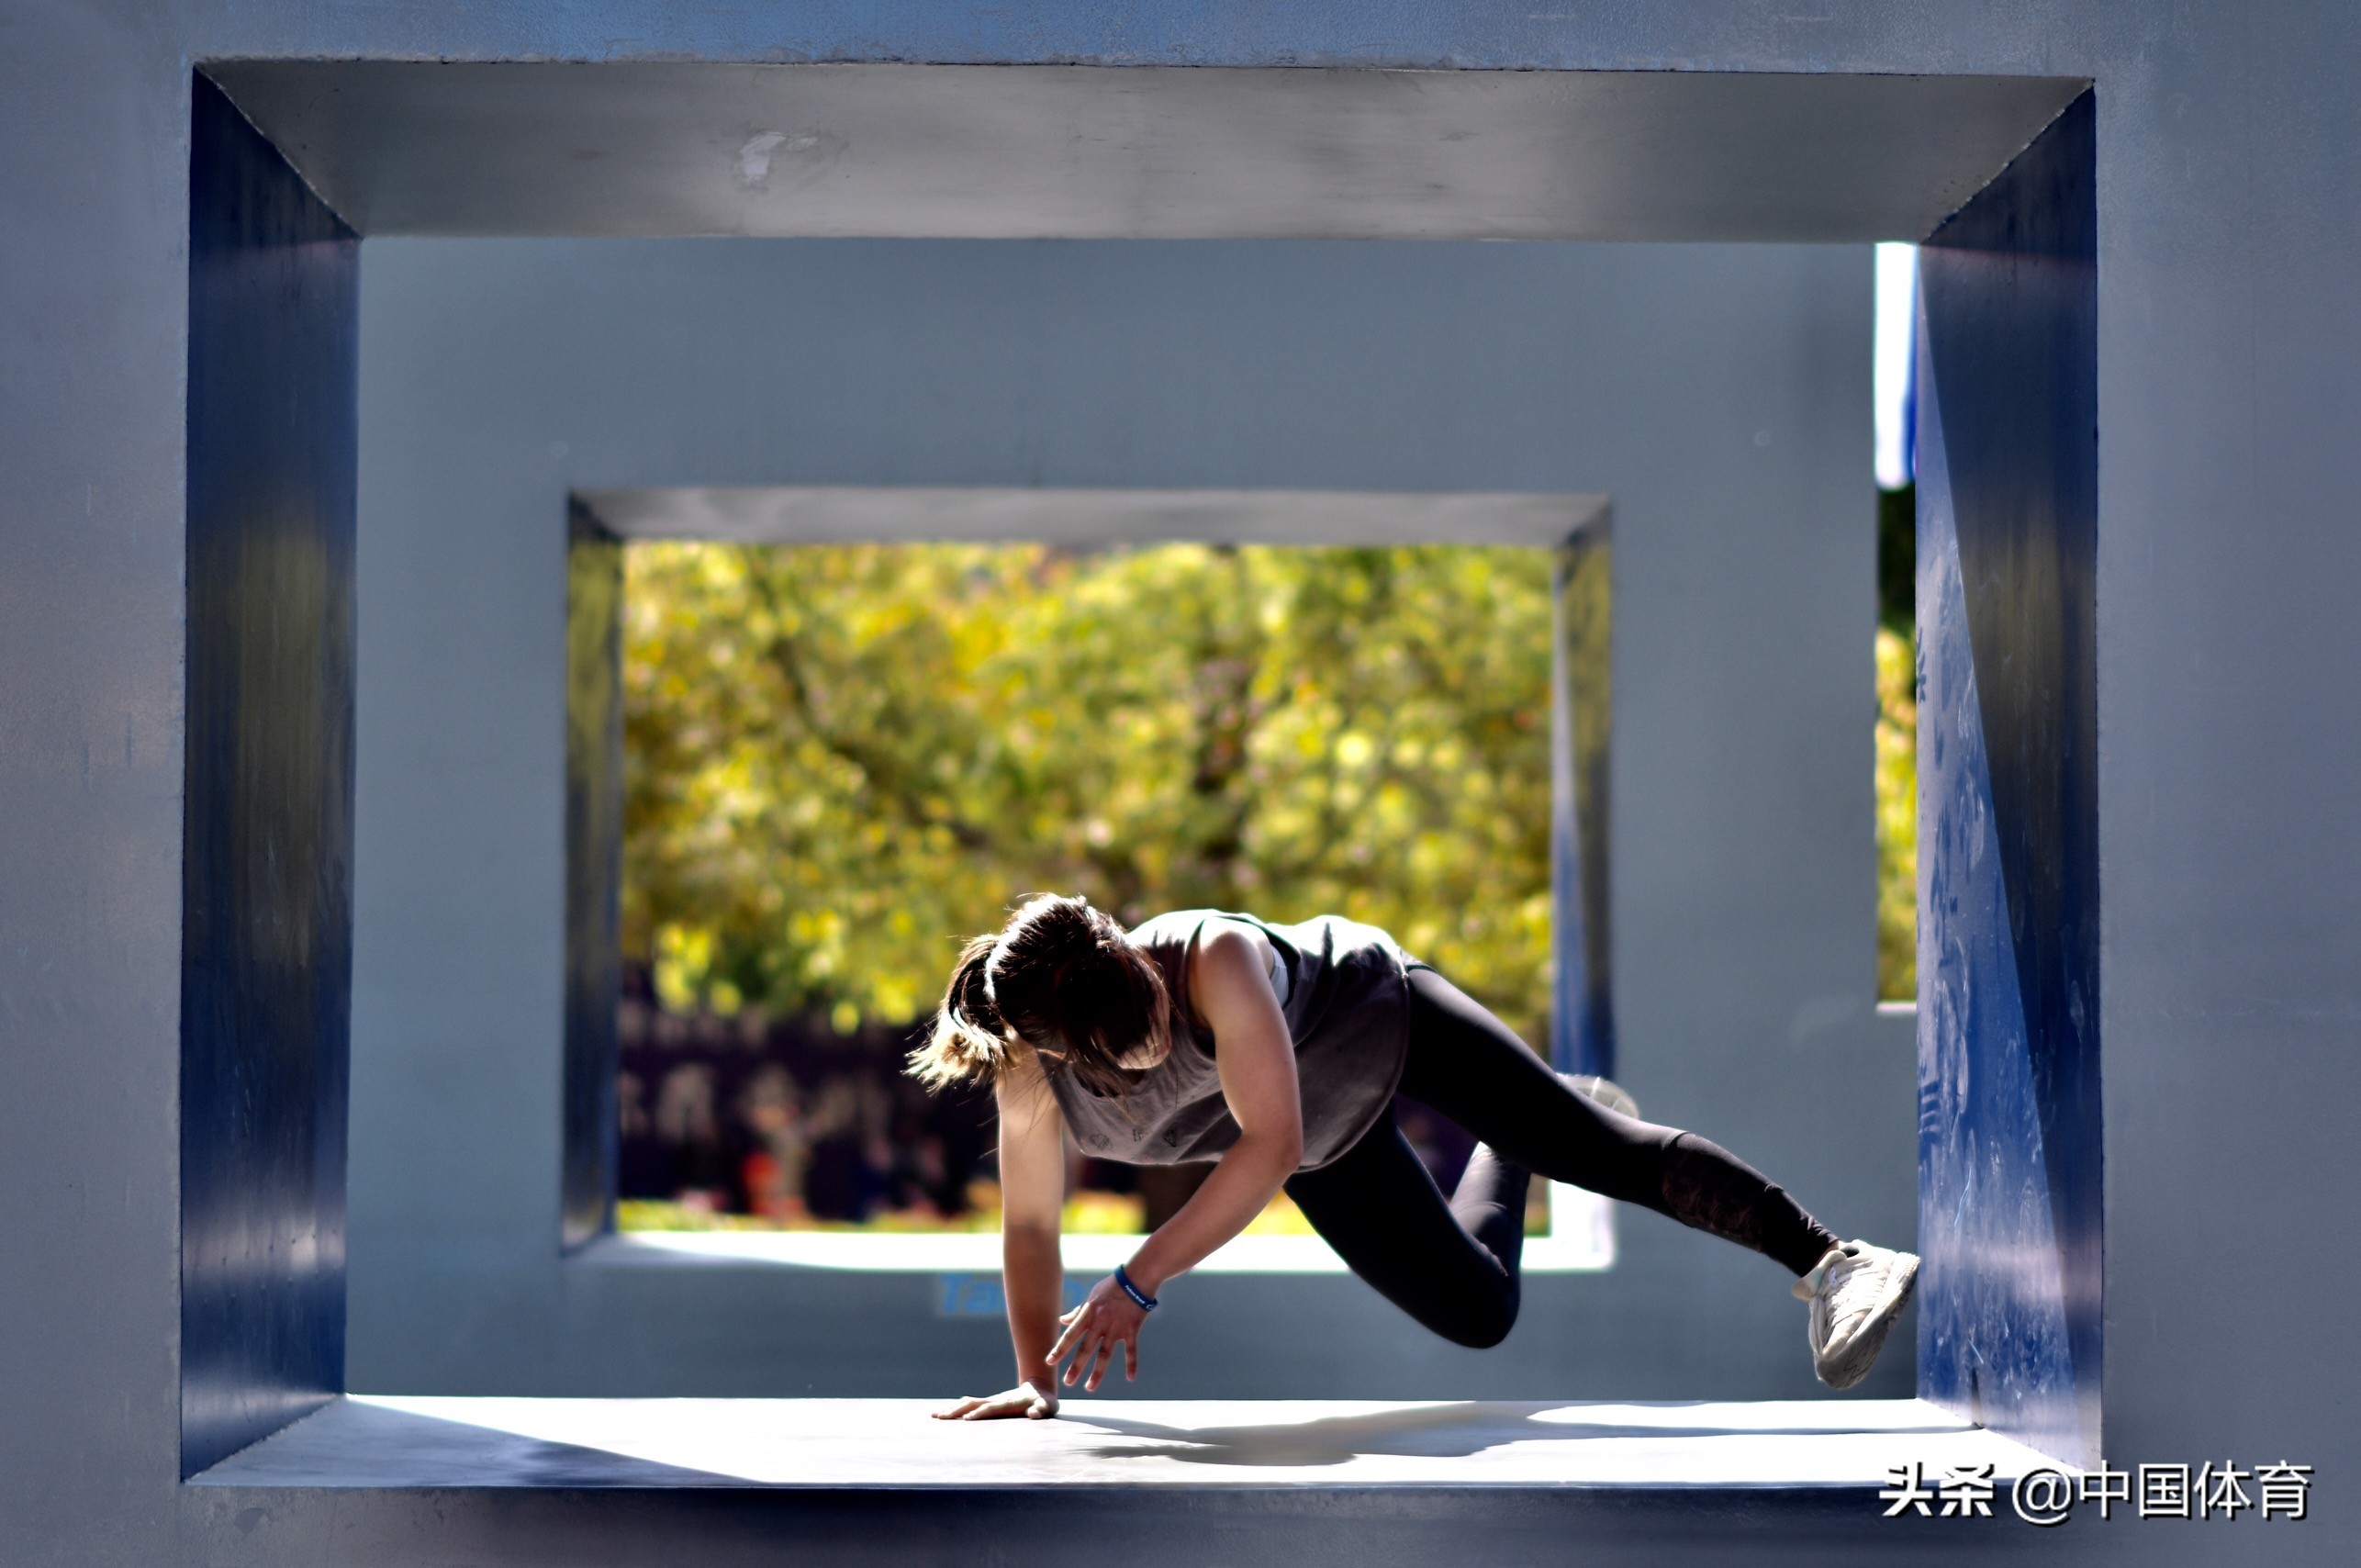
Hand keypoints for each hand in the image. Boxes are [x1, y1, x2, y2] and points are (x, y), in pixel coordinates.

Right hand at [934, 1380, 1059, 1420]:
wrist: (1039, 1388)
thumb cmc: (1045, 1402)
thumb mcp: (1048, 1406)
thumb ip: (1041, 1409)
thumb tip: (1034, 1414)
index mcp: (1009, 1402)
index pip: (992, 1408)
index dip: (980, 1413)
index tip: (966, 1420)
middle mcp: (996, 1400)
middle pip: (973, 1404)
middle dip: (957, 1411)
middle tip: (940, 1418)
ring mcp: (991, 1401)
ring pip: (968, 1403)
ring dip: (952, 1409)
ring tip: (935, 1416)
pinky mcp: (989, 1404)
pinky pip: (969, 1405)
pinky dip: (956, 1409)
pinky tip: (944, 1414)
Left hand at [1047, 1274, 1149, 1391]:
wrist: (1135, 1278)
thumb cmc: (1111, 1287)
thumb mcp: (1090, 1297)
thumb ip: (1077, 1312)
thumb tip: (1061, 1320)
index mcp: (1088, 1315)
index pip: (1070, 1335)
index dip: (1060, 1349)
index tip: (1049, 1362)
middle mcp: (1100, 1323)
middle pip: (1086, 1348)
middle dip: (1076, 1366)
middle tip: (1068, 1382)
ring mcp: (1116, 1327)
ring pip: (1105, 1353)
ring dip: (1098, 1372)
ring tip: (1090, 1387)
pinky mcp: (1131, 1329)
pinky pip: (1131, 1349)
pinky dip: (1132, 1363)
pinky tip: (1131, 1378)